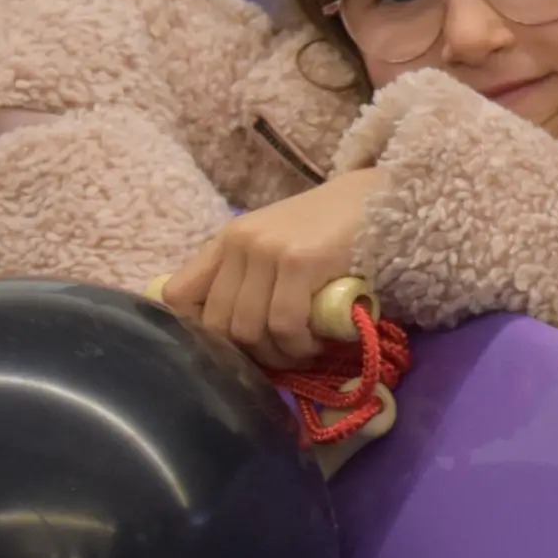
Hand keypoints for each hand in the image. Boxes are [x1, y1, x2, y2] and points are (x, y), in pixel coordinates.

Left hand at [162, 170, 380, 369]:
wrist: (380, 198)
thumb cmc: (331, 230)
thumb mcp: (276, 247)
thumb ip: (249, 278)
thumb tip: (235, 338)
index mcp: (226, 241)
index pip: (178, 296)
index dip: (199, 331)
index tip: (235, 346)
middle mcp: (239, 243)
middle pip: (218, 325)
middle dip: (249, 355)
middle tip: (281, 358)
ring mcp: (267, 251)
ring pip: (250, 331)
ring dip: (279, 355)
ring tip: (304, 352)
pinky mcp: (299, 262)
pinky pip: (285, 325)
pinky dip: (300, 346)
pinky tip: (318, 343)